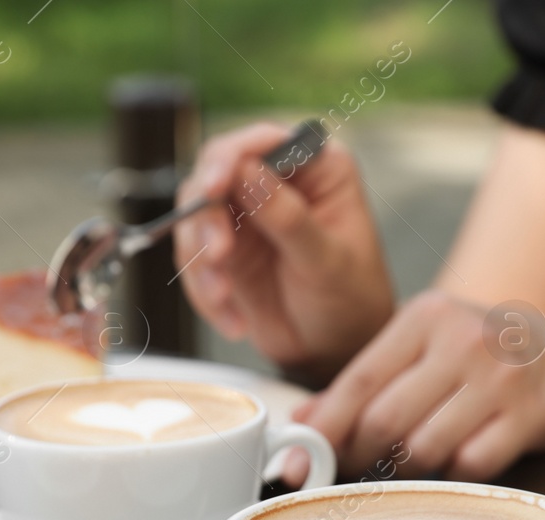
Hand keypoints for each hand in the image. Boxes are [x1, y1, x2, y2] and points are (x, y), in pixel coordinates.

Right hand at [174, 122, 393, 383]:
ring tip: (224, 297)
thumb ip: (288, 218)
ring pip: (195, 216)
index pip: (261, 143)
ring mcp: (246, 217)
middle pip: (215, 174)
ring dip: (200, 259)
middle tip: (218, 257)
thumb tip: (247, 173)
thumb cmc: (351, 301)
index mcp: (315, 168)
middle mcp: (275, 183)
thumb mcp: (327, 262)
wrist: (337, 350)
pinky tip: (234, 320)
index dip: (228, 159)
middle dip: (207, 217)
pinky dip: (203, 291)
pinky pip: (192, 259)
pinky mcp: (225, 251)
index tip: (213, 189)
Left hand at [287, 290, 544, 482]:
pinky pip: (469, 466)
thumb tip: (302, 420)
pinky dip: (452, 475)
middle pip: (385, 420)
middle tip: (354, 469)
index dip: (326, 427)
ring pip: (423, 449)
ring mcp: (502, 377)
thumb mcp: (425, 348)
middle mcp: (465, 339)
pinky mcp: (531, 415)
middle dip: (360, 455)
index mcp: (428, 316)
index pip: (359, 380)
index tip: (300, 458)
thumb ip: (366, 381)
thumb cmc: (486, 358)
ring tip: (410, 462)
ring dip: (407, 470)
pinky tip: (455, 461)